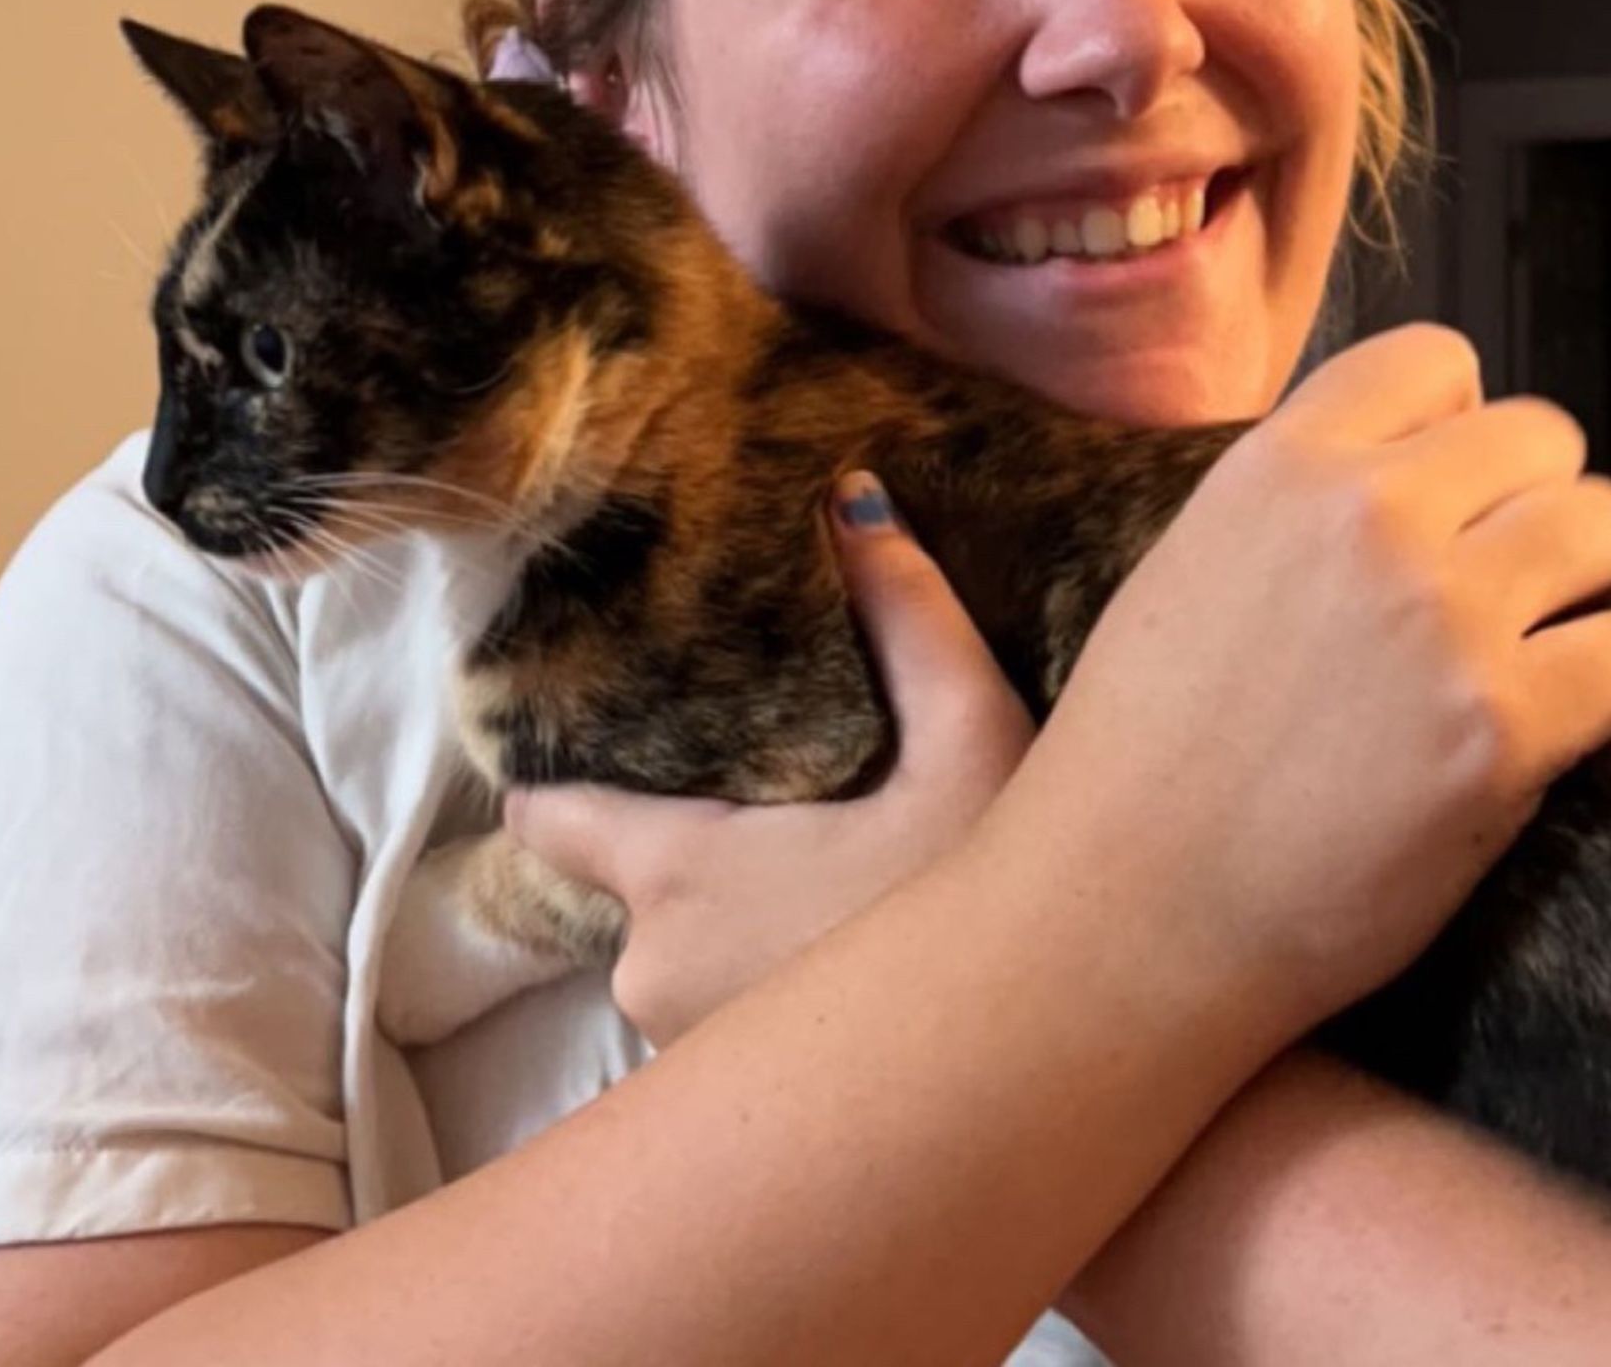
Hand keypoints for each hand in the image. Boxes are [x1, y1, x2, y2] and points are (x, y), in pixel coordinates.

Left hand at [506, 477, 1032, 1045]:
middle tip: (779, 807)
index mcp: (680, 877)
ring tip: (827, 887)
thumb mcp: (971, 734)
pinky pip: (724, 1021)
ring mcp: (690, 1061)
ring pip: (687, 959)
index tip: (574, 741)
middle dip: (691, 852)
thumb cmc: (996, 899)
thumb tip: (852, 497)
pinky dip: (765, 988)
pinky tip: (844, 962)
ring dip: (736, 926)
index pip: (555, 821)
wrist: (1055, 1068)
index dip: (558, 782)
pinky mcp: (736, 1115)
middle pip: (637, 884)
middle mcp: (656, 978)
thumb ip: (906, 613)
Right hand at [1005, 322, 1610, 1037]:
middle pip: (1541, 435)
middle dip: (1528, 499)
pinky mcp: (1500, 730)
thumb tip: (1418, 471)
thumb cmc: (1140, 753)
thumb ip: (1296, 503)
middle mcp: (1364, 519)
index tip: (1446, 481)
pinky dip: (1602, 679)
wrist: (1129, 903)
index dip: (1454, 421)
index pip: (1435, 358)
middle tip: (1491, 576)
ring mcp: (1439, 619)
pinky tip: (1538, 712)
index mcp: (1275, 467)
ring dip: (1578, 579)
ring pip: (1605, 526)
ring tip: (1522, 638)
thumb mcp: (1186, 566)